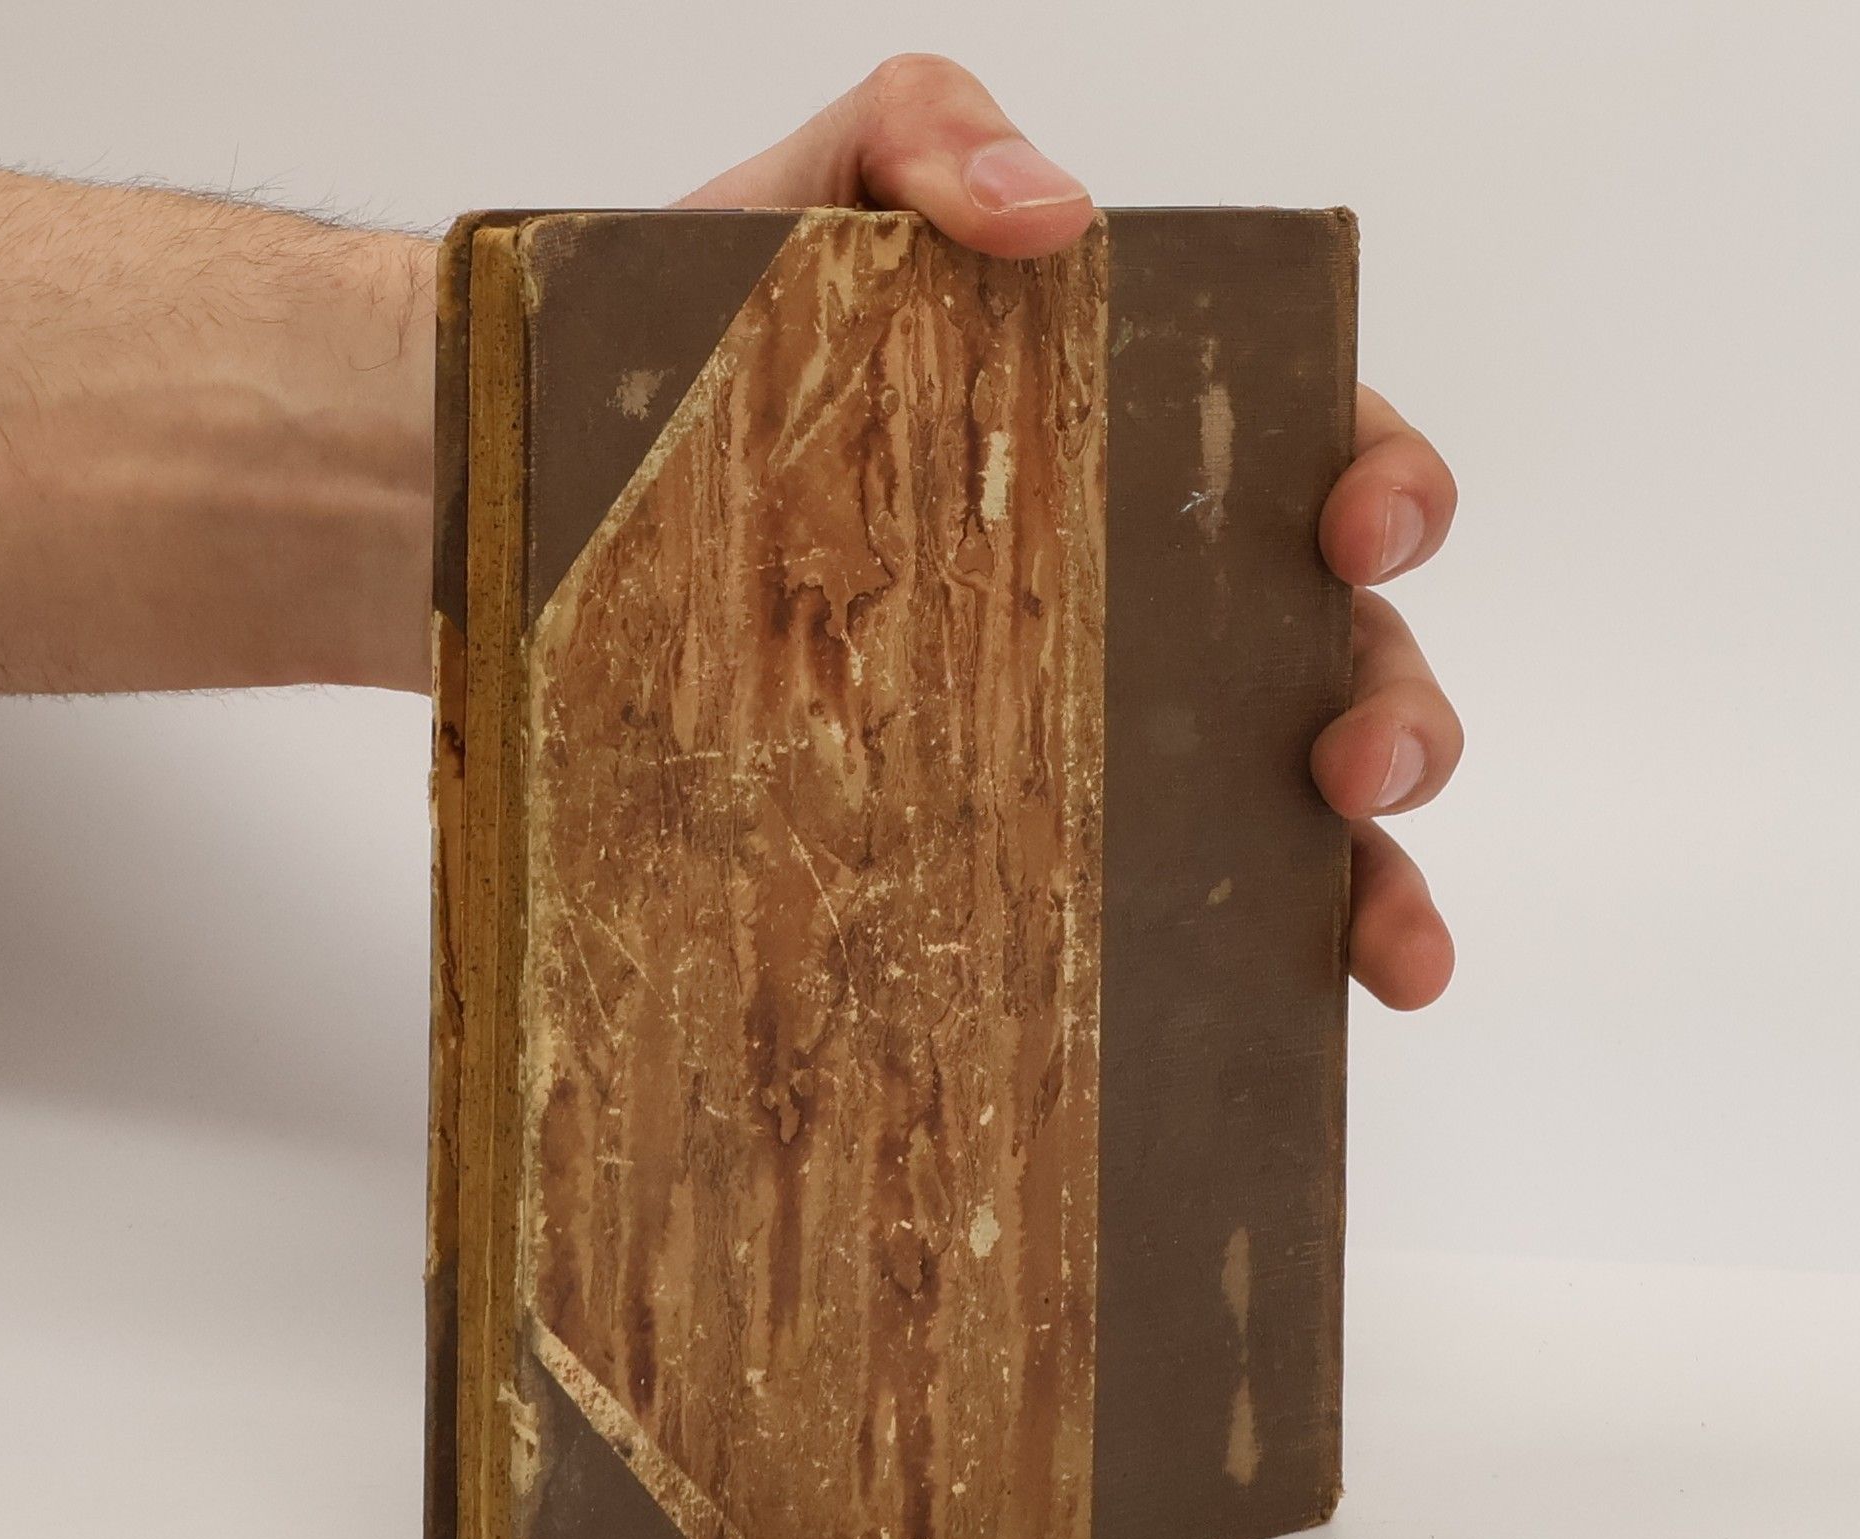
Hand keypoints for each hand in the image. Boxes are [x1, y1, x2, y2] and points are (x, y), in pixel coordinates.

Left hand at [677, 54, 1460, 1009]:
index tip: (1355, 532)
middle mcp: (1137, 601)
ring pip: (1274, 816)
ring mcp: (1074, 733)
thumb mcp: (802, 198)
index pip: (1313, 462)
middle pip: (1333, 659)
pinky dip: (1221, 967)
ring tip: (1381, 947)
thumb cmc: (683, 345)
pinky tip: (1245, 1026)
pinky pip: (1134, 911)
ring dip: (1361, 883)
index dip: (1382, 492)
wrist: (522, 489)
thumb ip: (924, 134)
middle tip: (1355, 769)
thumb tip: (1054, 212)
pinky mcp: (992, 836)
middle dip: (1394, 715)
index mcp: (1136, 449)